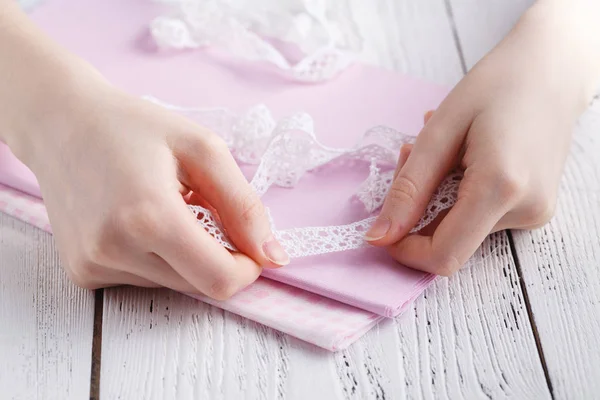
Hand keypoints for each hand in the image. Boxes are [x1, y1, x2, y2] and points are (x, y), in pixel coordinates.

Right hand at [12, 75, 288, 299]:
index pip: (218, 281)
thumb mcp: (203, 149)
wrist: (60, 123)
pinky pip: (142, 280)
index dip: (245, 268)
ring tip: (160, 209)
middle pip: (197, 285)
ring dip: (182, 255)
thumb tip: (274, 257)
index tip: (247, 243)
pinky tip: (136, 222)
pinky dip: (154, 258)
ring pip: (172, 284)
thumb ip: (245, 206)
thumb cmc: (134, 127)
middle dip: (214, 256)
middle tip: (198, 210)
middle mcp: (114, 249)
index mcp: (149, 216)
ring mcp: (92, 265)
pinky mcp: (81, 271)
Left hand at [365, 2, 599, 274]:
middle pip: (448, 241)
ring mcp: (534, 213)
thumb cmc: (497, 86)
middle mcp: (525, 210)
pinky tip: (462, 158)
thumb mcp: (440, 130)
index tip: (382, 226)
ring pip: (460, 228)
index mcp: (501, 187)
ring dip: (436, 196)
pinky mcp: (535, 209)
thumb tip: (379, 237)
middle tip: (413, 155)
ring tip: (445, 148)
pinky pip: (478, 217)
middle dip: (417, 211)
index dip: (404, 251)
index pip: (444, 255)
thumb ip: (408, 189)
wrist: (554, 70)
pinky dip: (457, 194)